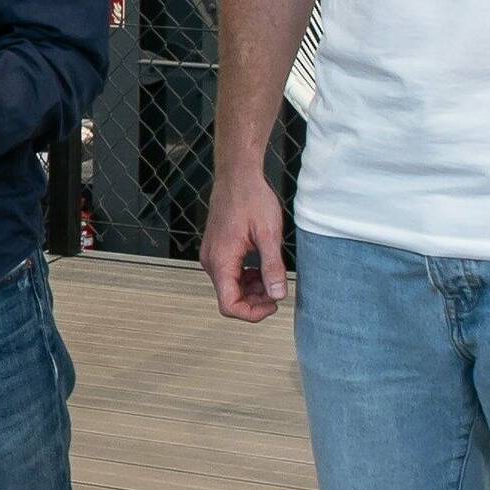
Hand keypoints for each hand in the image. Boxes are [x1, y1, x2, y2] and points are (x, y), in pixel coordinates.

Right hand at [199, 173, 288, 322]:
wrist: (237, 176)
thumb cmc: (250, 198)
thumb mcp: (268, 235)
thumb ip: (272, 267)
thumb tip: (277, 294)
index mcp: (221, 260)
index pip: (228, 304)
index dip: (252, 313)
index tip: (273, 304)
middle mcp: (211, 261)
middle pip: (229, 298)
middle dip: (255, 302)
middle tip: (278, 291)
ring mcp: (212, 255)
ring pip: (229, 287)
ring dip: (252, 290)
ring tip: (272, 278)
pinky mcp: (217, 250)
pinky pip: (230, 274)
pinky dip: (246, 278)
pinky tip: (262, 268)